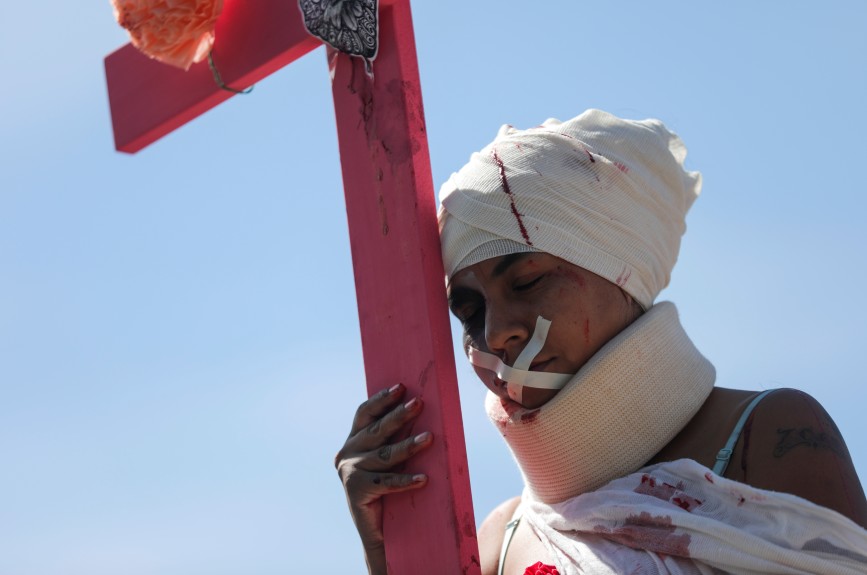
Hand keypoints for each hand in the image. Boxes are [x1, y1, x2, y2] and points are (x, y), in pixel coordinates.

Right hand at [335, 383, 433, 573]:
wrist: (379, 535)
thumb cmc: (390, 492)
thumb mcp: (388, 461)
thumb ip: (393, 440)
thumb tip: (419, 410)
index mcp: (352, 442)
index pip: (364, 414)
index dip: (381, 399)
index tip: (401, 387)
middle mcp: (346, 454)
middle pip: (377, 430)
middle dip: (399, 415)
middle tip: (419, 403)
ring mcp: (349, 473)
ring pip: (385, 455)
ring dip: (409, 446)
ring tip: (430, 438)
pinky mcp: (356, 491)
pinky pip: (387, 482)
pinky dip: (407, 480)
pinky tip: (424, 479)